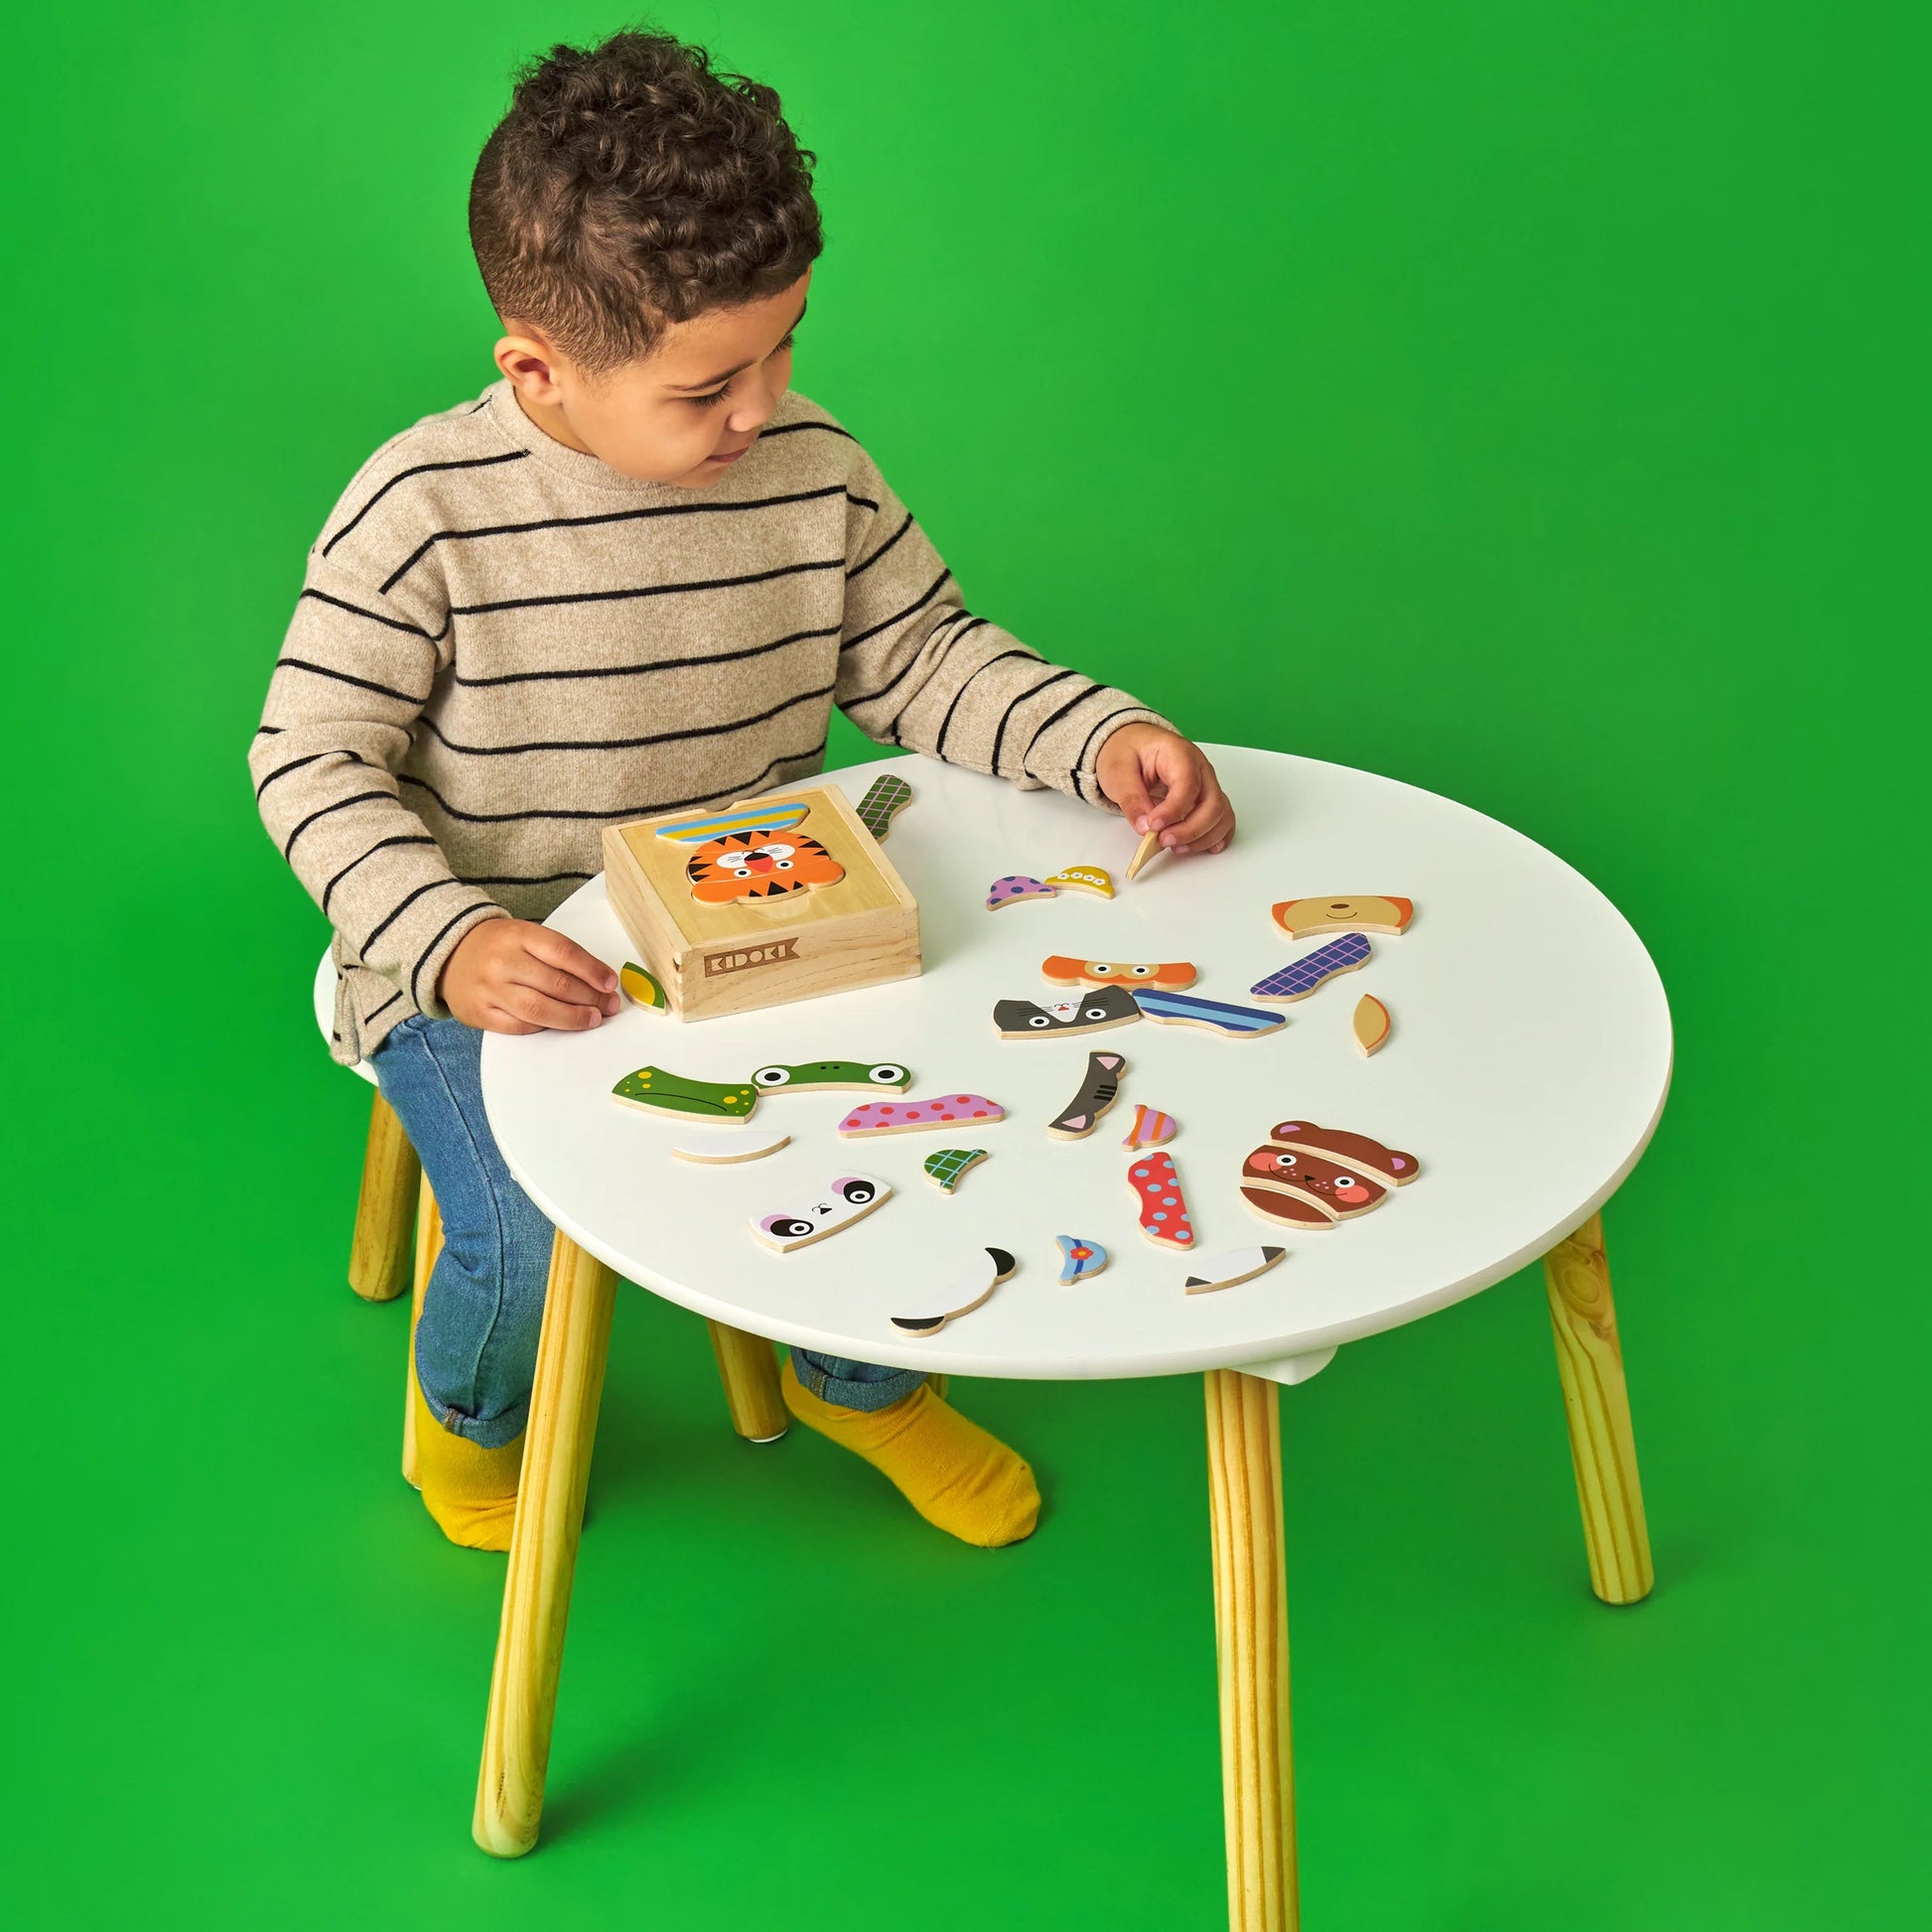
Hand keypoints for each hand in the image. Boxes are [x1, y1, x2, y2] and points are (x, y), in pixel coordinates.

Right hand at [440, 918, 620, 1033]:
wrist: (450, 953)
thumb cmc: (500, 946)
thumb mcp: (526, 935)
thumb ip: (557, 955)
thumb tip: (598, 980)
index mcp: (519, 935)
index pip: (564, 952)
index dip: (592, 970)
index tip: (610, 983)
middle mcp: (503, 961)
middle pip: (556, 984)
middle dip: (590, 998)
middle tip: (609, 1006)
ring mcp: (489, 988)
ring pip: (539, 1009)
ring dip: (572, 1018)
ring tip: (592, 1019)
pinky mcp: (479, 1012)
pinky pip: (519, 1026)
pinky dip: (543, 1028)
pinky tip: (558, 1025)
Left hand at [1095, 725, 1234, 855]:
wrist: (1134, 746)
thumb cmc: (1128, 752)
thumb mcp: (1118, 771)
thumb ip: (1131, 798)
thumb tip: (1145, 827)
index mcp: (1179, 753)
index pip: (1188, 783)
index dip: (1174, 809)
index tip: (1154, 825)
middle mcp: (1200, 768)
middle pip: (1212, 803)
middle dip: (1190, 829)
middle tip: (1163, 841)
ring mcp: (1207, 784)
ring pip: (1221, 815)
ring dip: (1203, 837)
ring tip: (1176, 847)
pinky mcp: (1207, 799)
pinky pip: (1222, 820)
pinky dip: (1215, 837)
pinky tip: (1202, 848)